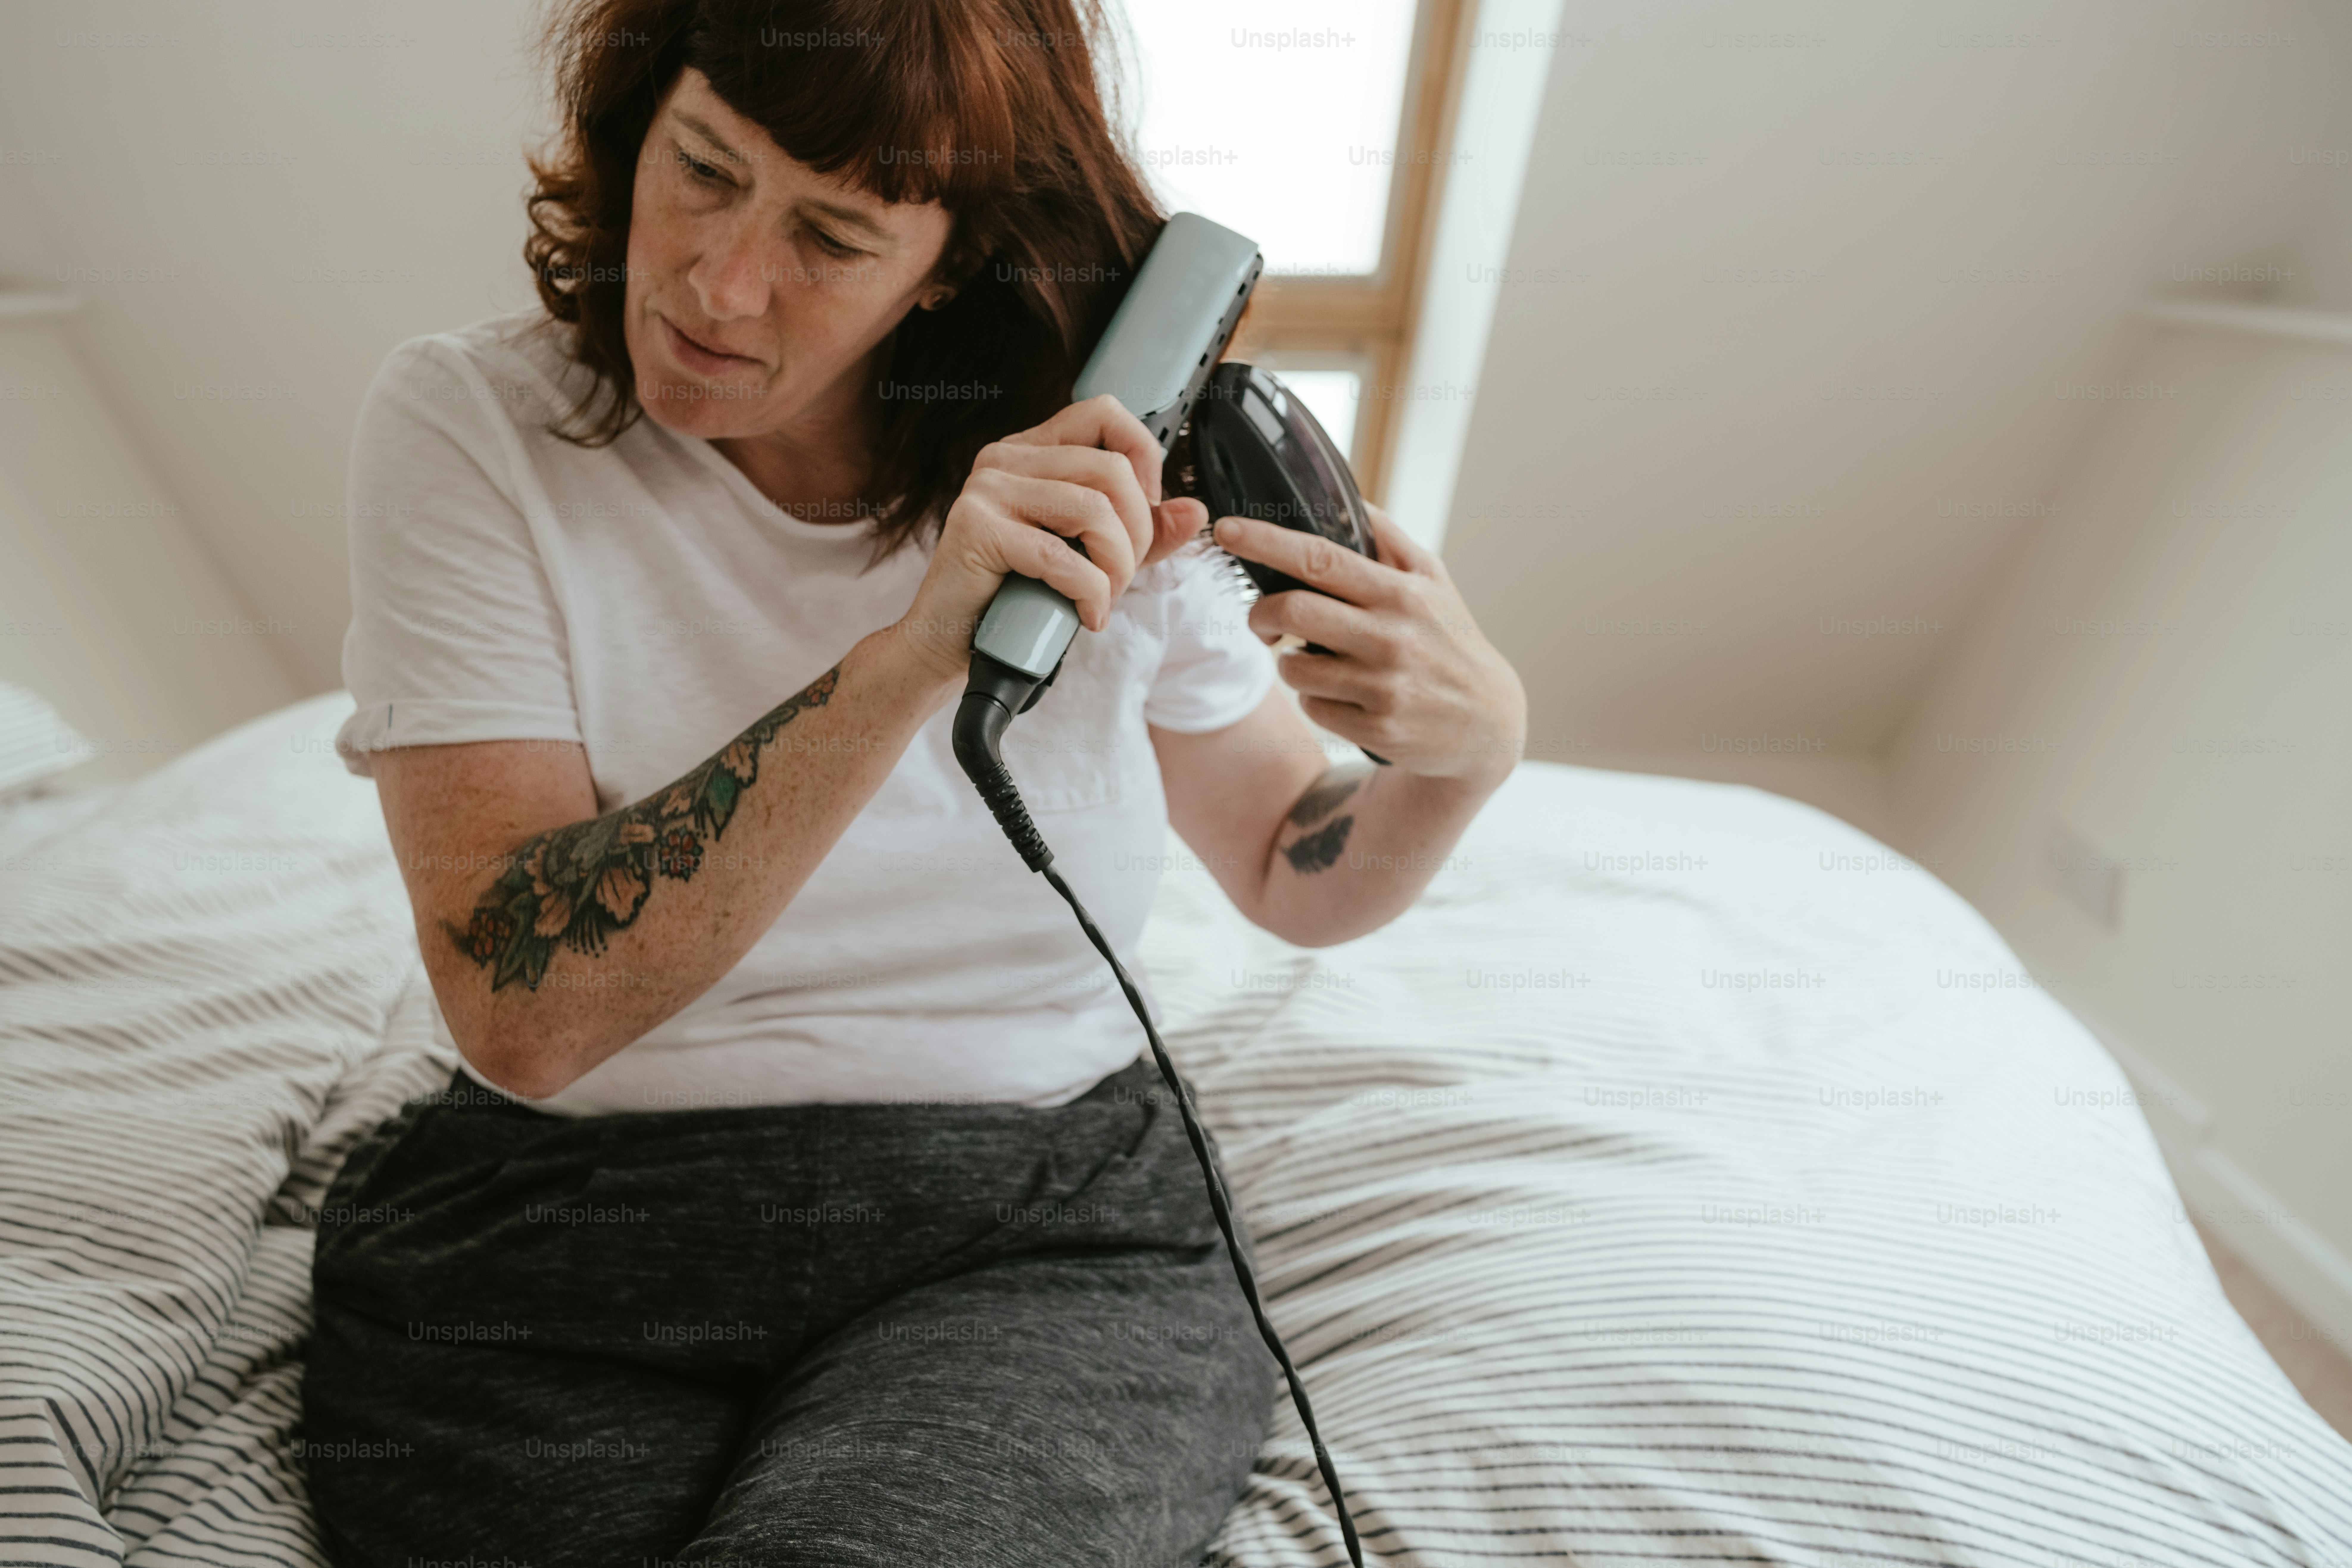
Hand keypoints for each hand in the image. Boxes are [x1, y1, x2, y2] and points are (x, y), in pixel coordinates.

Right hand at [895, 394, 1207, 683]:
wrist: (950, 644)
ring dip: (1116, 567)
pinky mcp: (977, 529)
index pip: (1104, 413)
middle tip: (1122, 577)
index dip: (1143, 458)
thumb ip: (1142, 533)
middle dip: (1136, 533)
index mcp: (1031, 453)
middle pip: (1110, 468)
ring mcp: (987, 490)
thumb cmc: (1016, 599)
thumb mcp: (1093, 558)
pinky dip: (1089, 593)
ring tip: (1103, 599)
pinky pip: (1062, 557)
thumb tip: (1195, 510)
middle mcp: (1004, 459)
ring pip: (1094, 509)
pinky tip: (1085, 616)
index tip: (1144, 513)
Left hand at [1212, 503, 1525, 783]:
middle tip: (1263, 618)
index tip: (1227, 530)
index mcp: (1400, 593)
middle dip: (1262, 613)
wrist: (1487, 722)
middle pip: (1294, 610)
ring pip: (1294, 667)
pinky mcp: (1376, 729)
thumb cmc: (1449, 639)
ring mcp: (1384, 687)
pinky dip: (1315, 699)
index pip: (1320, 559)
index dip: (1266, 542)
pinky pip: (1312, 708)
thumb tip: (1345, 497)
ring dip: (1290, 662)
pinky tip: (1344, 694)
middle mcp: (1392, 638)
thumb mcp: (1432, 581)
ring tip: (1318, 659)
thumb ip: (1388, 538)